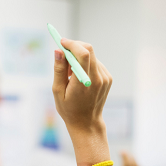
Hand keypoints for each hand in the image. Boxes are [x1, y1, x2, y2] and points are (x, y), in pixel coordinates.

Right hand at [51, 38, 112, 165]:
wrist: (87, 123)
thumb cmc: (69, 109)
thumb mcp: (57, 91)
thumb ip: (59, 70)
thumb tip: (58, 51)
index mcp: (84, 82)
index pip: (83, 53)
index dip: (72, 44)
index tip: (61, 42)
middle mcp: (98, 78)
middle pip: (89, 49)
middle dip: (75, 46)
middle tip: (63, 52)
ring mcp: (105, 78)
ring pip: (92, 56)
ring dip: (79, 57)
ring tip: (70, 73)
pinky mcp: (108, 78)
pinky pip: (95, 63)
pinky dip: (86, 64)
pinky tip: (79, 77)